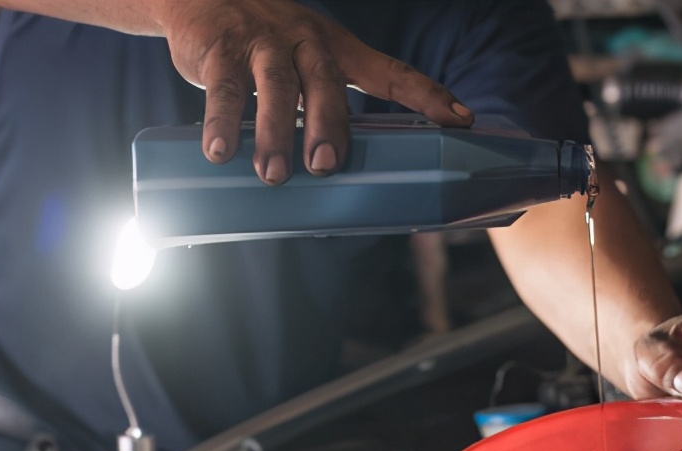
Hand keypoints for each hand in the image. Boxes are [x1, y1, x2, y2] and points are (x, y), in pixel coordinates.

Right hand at [155, 0, 473, 183]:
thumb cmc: (263, 44)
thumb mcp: (303, 62)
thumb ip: (320, 106)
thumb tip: (338, 176)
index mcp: (336, 49)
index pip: (391, 72)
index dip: (427, 94)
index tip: (462, 119)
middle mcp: (306, 43)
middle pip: (327, 84)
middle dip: (330, 127)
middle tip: (327, 167)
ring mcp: (263, 44)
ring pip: (275, 88)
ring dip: (275, 134)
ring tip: (274, 175)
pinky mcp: (220, 49)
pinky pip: (224, 88)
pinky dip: (222, 123)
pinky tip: (220, 153)